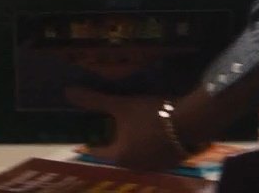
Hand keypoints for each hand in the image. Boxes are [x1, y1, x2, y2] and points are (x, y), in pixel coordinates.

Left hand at [63, 88, 188, 171]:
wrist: (191, 120)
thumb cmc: (152, 114)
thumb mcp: (122, 105)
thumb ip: (95, 101)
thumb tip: (68, 92)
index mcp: (119, 156)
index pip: (97, 152)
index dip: (92, 140)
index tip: (92, 129)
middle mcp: (134, 166)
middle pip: (117, 154)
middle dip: (114, 141)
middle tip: (115, 124)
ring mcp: (153, 167)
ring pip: (136, 156)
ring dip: (133, 144)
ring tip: (135, 127)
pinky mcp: (169, 163)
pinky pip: (152, 156)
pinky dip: (149, 146)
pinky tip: (154, 132)